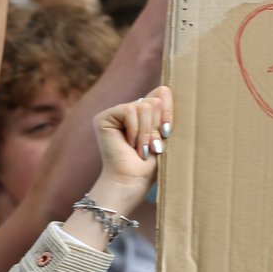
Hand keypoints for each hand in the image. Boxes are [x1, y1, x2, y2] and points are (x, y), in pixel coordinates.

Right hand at [90, 86, 172, 214]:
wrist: (131, 182)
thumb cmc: (149, 167)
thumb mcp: (163, 137)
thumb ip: (163, 114)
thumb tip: (165, 89)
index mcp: (144, 115)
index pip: (161, 93)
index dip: (168, 110)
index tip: (167, 132)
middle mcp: (129, 111)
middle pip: (153, 101)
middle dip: (155, 128)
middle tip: (149, 147)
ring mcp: (115, 113)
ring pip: (143, 106)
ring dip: (146, 133)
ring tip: (140, 149)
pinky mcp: (104, 117)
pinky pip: (130, 110)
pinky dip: (135, 130)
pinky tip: (129, 144)